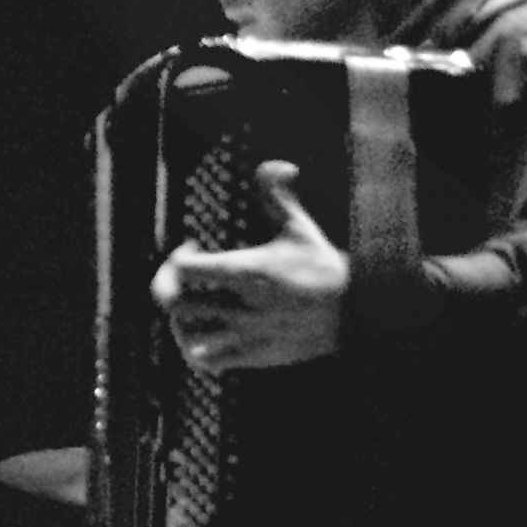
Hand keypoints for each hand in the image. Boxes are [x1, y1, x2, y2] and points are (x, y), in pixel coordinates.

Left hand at [151, 159, 347, 371]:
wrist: (356, 311)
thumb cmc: (323, 265)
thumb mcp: (299, 226)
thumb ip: (277, 194)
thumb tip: (274, 165)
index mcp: (248, 273)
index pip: (185, 270)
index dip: (178, 257)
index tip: (193, 247)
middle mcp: (242, 307)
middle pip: (176, 304)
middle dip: (170, 287)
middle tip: (181, 278)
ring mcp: (246, 335)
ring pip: (186, 335)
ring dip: (180, 319)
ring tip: (190, 305)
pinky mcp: (253, 356)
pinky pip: (207, 361)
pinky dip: (194, 348)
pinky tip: (202, 333)